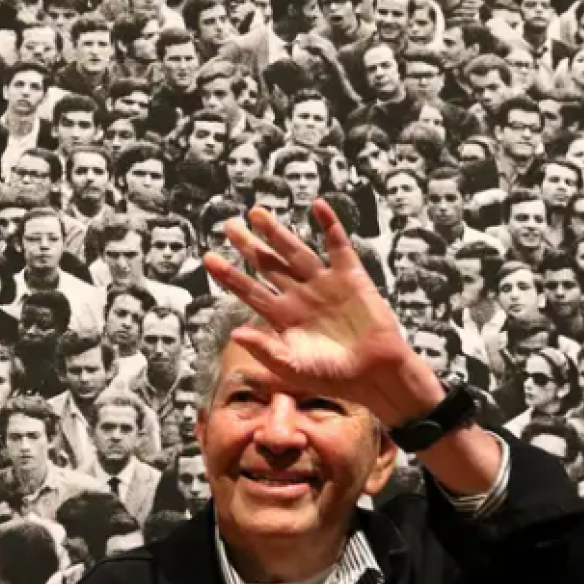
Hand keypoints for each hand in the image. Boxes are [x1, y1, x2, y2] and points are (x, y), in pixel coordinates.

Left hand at [201, 201, 429, 423]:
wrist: (375, 374)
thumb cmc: (334, 376)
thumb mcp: (293, 369)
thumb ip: (265, 350)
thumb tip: (234, 334)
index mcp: (281, 316)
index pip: (249, 290)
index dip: (229, 275)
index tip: (208, 258)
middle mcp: (299, 295)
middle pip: (267, 265)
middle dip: (248, 245)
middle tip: (228, 225)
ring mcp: (323, 283)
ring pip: (294, 252)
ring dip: (277, 232)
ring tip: (256, 213)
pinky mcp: (350, 276)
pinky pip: (337, 246)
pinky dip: (329, 225)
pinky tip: (317, 206)